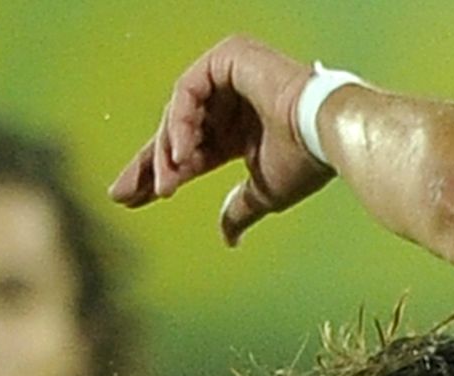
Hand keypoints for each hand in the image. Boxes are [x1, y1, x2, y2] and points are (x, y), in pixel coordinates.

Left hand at [106, 35, 337, 245]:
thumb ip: (239, 209)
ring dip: (166, 152)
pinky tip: (182, 154)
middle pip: (175, 131)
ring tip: (168, 183)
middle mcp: (230, 98)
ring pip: (178, 114)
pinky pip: (187, 92)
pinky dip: (180, 124)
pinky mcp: (227, 57)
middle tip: (125, 194)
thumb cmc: (307, 159)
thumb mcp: (263, 192)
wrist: (328, 132)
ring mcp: (226, 74)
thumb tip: (228, 239)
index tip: (131, 199)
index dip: (160, 173)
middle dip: (150, 164)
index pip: (189, 150)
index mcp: (238, 128)